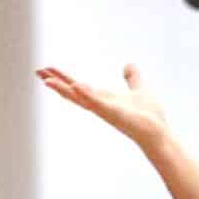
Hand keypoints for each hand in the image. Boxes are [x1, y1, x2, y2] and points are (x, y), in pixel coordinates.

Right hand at [37, 63, 170, 152]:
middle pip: (73, 92)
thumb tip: (129, 65)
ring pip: (80, 98)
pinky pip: (99, 103)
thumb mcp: (140, 89)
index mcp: (103, 98)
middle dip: (56, 82)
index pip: (78, 86)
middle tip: (38, 72)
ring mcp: (106, 110)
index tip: (47, 69)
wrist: (160, 133)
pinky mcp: (115, 114)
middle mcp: (100, 105)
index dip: (63, 78)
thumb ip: (133, 78)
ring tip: (47, 80)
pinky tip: (77, 86)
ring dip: (64, 89)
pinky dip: (88, 95)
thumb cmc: (150, 116)